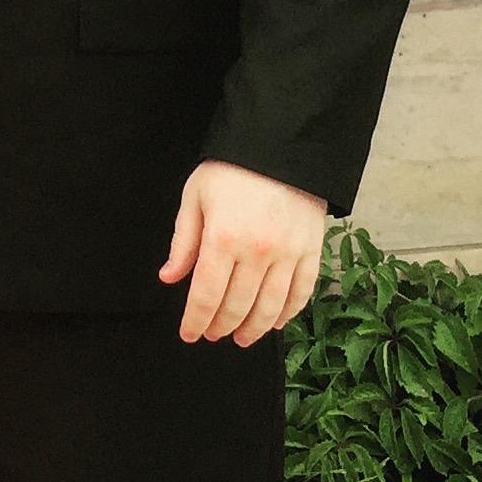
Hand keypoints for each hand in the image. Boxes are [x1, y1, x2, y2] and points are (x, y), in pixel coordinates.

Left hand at [159, 160, 328, 346]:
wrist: (280, 143)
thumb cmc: (232, 168)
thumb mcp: (196, 196)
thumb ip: (184, 241)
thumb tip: (170, 277)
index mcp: (223, 238)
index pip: (206, 296)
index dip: (196, 321)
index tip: (189, 334)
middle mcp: (257, 251)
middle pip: (236, 306)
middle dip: (221, 326)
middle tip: (213, 334)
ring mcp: (288, 253)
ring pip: (270, 307)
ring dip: (254, 329)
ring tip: (242, 338)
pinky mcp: (311, 250)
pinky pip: (301, 292)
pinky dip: (288, 313)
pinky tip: (277, 322)